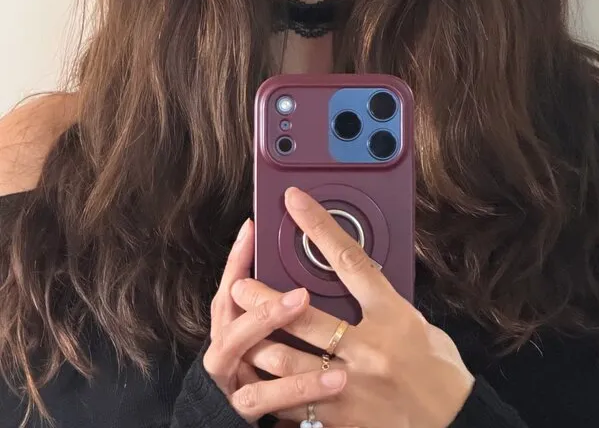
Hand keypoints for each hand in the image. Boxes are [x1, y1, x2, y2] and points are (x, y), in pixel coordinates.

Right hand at [202, 218, 346, 423]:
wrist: (249, 427)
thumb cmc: (267, 377)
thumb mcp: (270, 337)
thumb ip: (281, 311)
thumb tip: (308, 270)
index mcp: (231, 325)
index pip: (231, 285)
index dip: (237, 258)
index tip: (252, 228)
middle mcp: (225, 347)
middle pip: (231, 314)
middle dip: (264, 300)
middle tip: (300, 293)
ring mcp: (231, 378)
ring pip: (245, 351)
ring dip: (274, 327)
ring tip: (306, 310)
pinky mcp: (245, 407)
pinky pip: (268, 398)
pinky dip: (302, 387)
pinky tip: (336, 379)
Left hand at [231, 188, 474, 427]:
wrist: (457, 425)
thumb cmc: (439, 371)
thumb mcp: (416, 322)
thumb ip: (382, 301)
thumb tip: (354, 279)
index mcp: (392, 313)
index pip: (348, 259)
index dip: (318, 226)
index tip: (294, 202)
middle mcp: (370, 347)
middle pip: (304, 314)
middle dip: (265, 299)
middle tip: (242, 287)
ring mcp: (354, 386)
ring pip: (290, 362)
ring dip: (260, 346)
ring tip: (241, 335)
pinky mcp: (345, 419)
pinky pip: (300, 404)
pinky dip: (279, 392)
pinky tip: (262, 383)